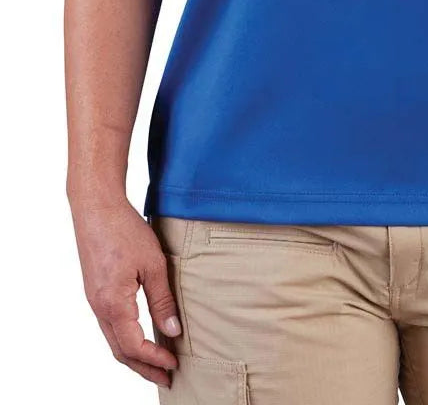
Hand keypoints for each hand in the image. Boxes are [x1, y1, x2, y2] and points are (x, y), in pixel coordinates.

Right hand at [71, 198, 180, 386]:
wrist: (96, 208)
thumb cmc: (125, 231)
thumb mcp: (153, 263)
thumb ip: (162, 299)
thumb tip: (173, 331)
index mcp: (113, 304)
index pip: (134, 346)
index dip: (155, 359)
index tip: (174, 364)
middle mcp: (99, 307)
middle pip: (120, 351)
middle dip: (143, 368)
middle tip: (166, 378)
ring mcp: (95, 300)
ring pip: (113, 340)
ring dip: (134, 356)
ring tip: (156, 363)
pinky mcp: (96, 291)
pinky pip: (109, 325)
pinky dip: (125, 339)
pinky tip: (140, 336)